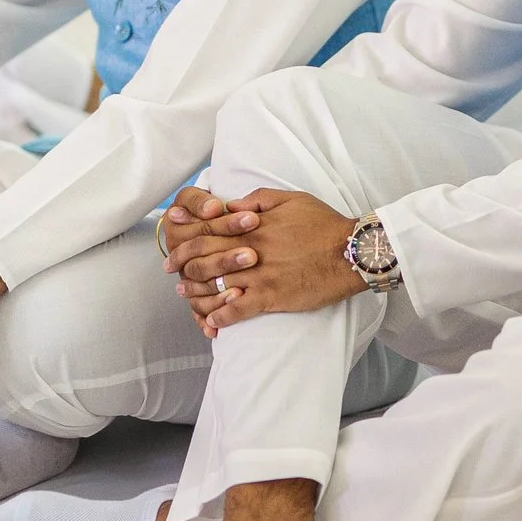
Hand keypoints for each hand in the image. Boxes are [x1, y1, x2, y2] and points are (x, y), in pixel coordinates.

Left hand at [165, 187, 366, 334]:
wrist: (350, 251)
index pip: (209, 227)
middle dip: (183, 263)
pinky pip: (237, 310)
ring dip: (196, 292)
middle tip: (171, 270)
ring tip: (186, 295)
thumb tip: (230, 205)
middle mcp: (250, 249)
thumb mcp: (290, 199)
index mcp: (252, 224)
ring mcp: (258, 275)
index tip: (173, 236)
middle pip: (205, 256)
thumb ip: (256, 199)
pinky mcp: (271, 296)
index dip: (187, 232)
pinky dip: (221, 317)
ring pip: (215, 285)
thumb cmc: (323, 223)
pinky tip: (212, 322)